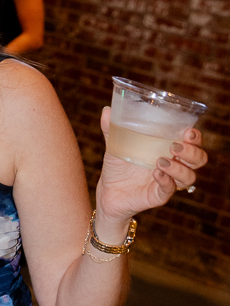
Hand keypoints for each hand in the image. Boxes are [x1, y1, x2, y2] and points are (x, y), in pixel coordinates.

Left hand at [95, 106, 207, 226]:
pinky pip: (170, 190)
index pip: (193, 142)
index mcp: (168, 148)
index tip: (188, 131)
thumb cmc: (118, 166)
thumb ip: (113, 128)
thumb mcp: (115, 144)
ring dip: (179, 168)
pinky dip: (166, 181)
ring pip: (190, 177)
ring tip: (161, 161)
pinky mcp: (159, 195)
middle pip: (199, 159)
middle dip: (192, 151)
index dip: (196, 136)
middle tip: (175, 146)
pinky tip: (156, 174)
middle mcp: (174, 165)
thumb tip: (107, 110)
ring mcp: (169, 181)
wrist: (107, 192)